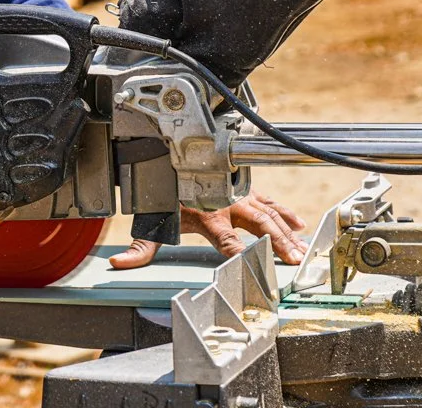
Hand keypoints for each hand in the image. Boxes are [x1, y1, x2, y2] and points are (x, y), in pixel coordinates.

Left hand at [109, 191, 308, 269]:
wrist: (169, 154)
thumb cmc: (163, 189)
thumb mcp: (151, 220)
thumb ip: (140, 247)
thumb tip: (120, 264)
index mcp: (207, 215)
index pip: (227, 241)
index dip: (239, 254)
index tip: (255, 267)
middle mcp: (227, 204)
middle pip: (259, 227)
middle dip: (277, 244)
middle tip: (294, 261)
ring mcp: (239, 194)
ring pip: (269, 215)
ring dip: (287, 233)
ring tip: (302, 250)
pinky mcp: (244, 188)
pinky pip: (270, 200)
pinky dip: (285, 212)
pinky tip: (299, 224)